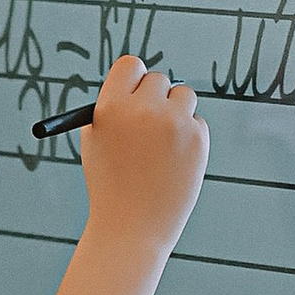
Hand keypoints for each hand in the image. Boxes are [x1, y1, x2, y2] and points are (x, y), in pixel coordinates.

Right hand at [77, 54, 208, 257]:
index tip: (136, 89)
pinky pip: (197, 123)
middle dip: (156, 98)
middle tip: (152, 120)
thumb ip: (113, 107)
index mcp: (111, 107)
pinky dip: (189, 138)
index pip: (130, 66)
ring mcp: (173, 123)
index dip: (133, 78)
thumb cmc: (109, 185)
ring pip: (184, 96)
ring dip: (176, 112)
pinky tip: (174, 164)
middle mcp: (143, 109)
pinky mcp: (197, 139)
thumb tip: (136, 83)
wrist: (131, 228)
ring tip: (162, 147)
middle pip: (159, 79)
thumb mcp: (97, 142)